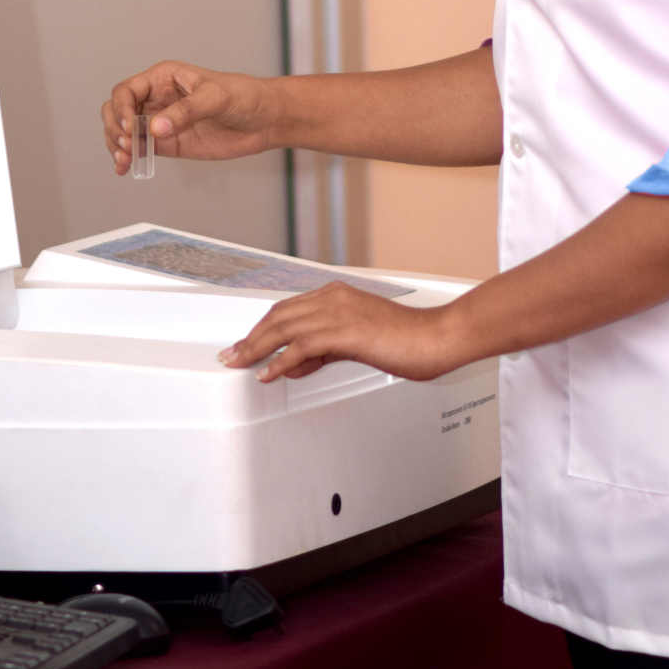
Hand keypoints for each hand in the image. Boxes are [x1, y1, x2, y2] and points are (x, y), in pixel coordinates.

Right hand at [101, 60, 279, 174]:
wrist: (265, 119)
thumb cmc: (245, 96)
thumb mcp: (216, 97)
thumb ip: (186, 112)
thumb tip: (155, 129)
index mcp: (164, 77)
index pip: (127, 91)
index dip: (121, 110)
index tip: (130, 129)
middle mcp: (157, 98)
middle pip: (117, 111)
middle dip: (115, 129)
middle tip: (127, 147)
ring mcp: (161, 121)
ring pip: (123, 132)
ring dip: (116, 146)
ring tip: (124, 162)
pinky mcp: (169, 143)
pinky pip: (139, 149)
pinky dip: (128, 159)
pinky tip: (125, 168)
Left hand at [217, 283, 467, 382]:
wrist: (437, 337)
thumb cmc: (408, 339)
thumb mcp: (360, 341)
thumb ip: (329, 348)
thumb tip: (300, 362)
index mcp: (338, 295)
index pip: (288, 308)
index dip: (263, 327)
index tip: (245, 344)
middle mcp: (335, 298)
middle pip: (279, 315)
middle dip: (251, 336)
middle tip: (231, 355)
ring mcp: (339, 312)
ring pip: (284, 328)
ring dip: (257, 347)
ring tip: (239, 364)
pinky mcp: (346, 332)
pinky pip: (302, 347)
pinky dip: (281, 361)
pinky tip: (269, 373)